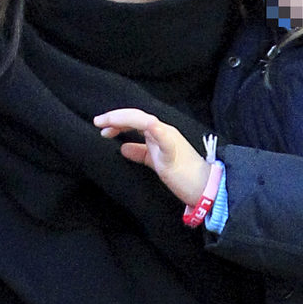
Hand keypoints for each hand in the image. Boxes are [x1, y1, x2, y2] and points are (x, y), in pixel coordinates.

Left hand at [94, 108, 209, 207]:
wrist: (205, 187)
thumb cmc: (183, 176)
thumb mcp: (156, 162)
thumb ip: (141, 154)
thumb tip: (123, 149)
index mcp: (160, 134)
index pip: (135, 120)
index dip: (117, 121)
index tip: (101, 129)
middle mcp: (164, 131)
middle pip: (136, 116)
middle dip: (115, 117)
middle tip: (97, 122)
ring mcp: (169, 138)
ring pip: (143, 120)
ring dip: (123, 119)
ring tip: (106, 124)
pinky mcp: (172, 150)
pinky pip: (161, 136)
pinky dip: (149, 129)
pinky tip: (137, 129)